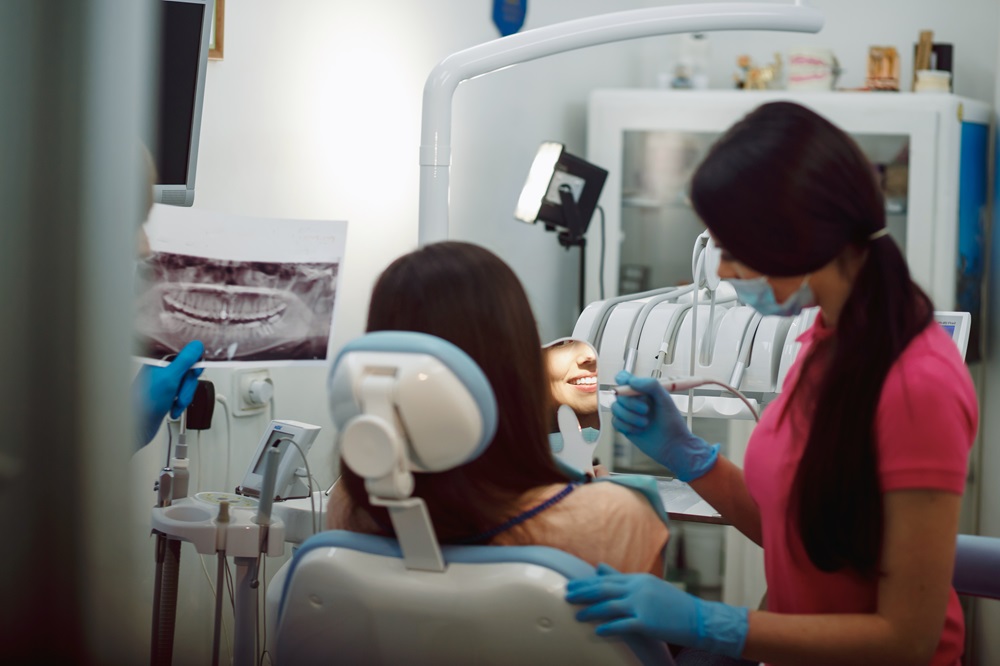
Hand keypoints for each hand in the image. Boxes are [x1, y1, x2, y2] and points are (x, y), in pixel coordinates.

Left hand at [133, 340, 204, 446]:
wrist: (138, 427)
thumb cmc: (146, 403)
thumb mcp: (170, 378)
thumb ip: (185, 360)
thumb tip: (197, 346)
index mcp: (158, 358)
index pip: (184, 351)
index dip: (192, 362)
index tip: (193, 372)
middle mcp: (161, 367)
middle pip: (189, 368)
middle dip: (187, 384)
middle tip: (180, 390)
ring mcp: (165, 380)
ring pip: (188, 382)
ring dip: (184, 395)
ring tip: (175, 402)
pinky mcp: (167, 391)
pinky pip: (183, 392)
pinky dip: (180, 401)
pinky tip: (172, 406)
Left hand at [566, 563, 747, 658]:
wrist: (698, 618)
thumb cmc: (672, 604)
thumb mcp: (647, 586)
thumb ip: (622, 578)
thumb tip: (598, 567)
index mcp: (638, 578)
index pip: (607, 579)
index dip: (587, 583)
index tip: (571, 585)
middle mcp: (638, 588)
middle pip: (604, 589)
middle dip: (583, 593)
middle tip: (566, 596)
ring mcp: (643, 604)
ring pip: (610, 606)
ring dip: (591, 611)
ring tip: (577, 616)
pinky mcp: (647, 622)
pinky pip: (623, 625)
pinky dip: (608, 628)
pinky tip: (597, 631)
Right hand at [611, 370, 718, 481]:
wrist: (673, 445)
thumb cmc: (672, 422)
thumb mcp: (665, 399)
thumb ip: (650, 385)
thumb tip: (631, 381)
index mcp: (643, 391)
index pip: (625, 378)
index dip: (622, 379)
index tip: (627, 384)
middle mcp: (634, 401)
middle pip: (619, 395)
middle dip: (631, 403)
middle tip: (646, 410)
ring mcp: (629, 414)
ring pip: (615, 409)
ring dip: (630, 416)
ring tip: (645, 423)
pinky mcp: (625, 427)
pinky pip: (616, 422)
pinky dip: (627, 426)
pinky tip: (639, 431)